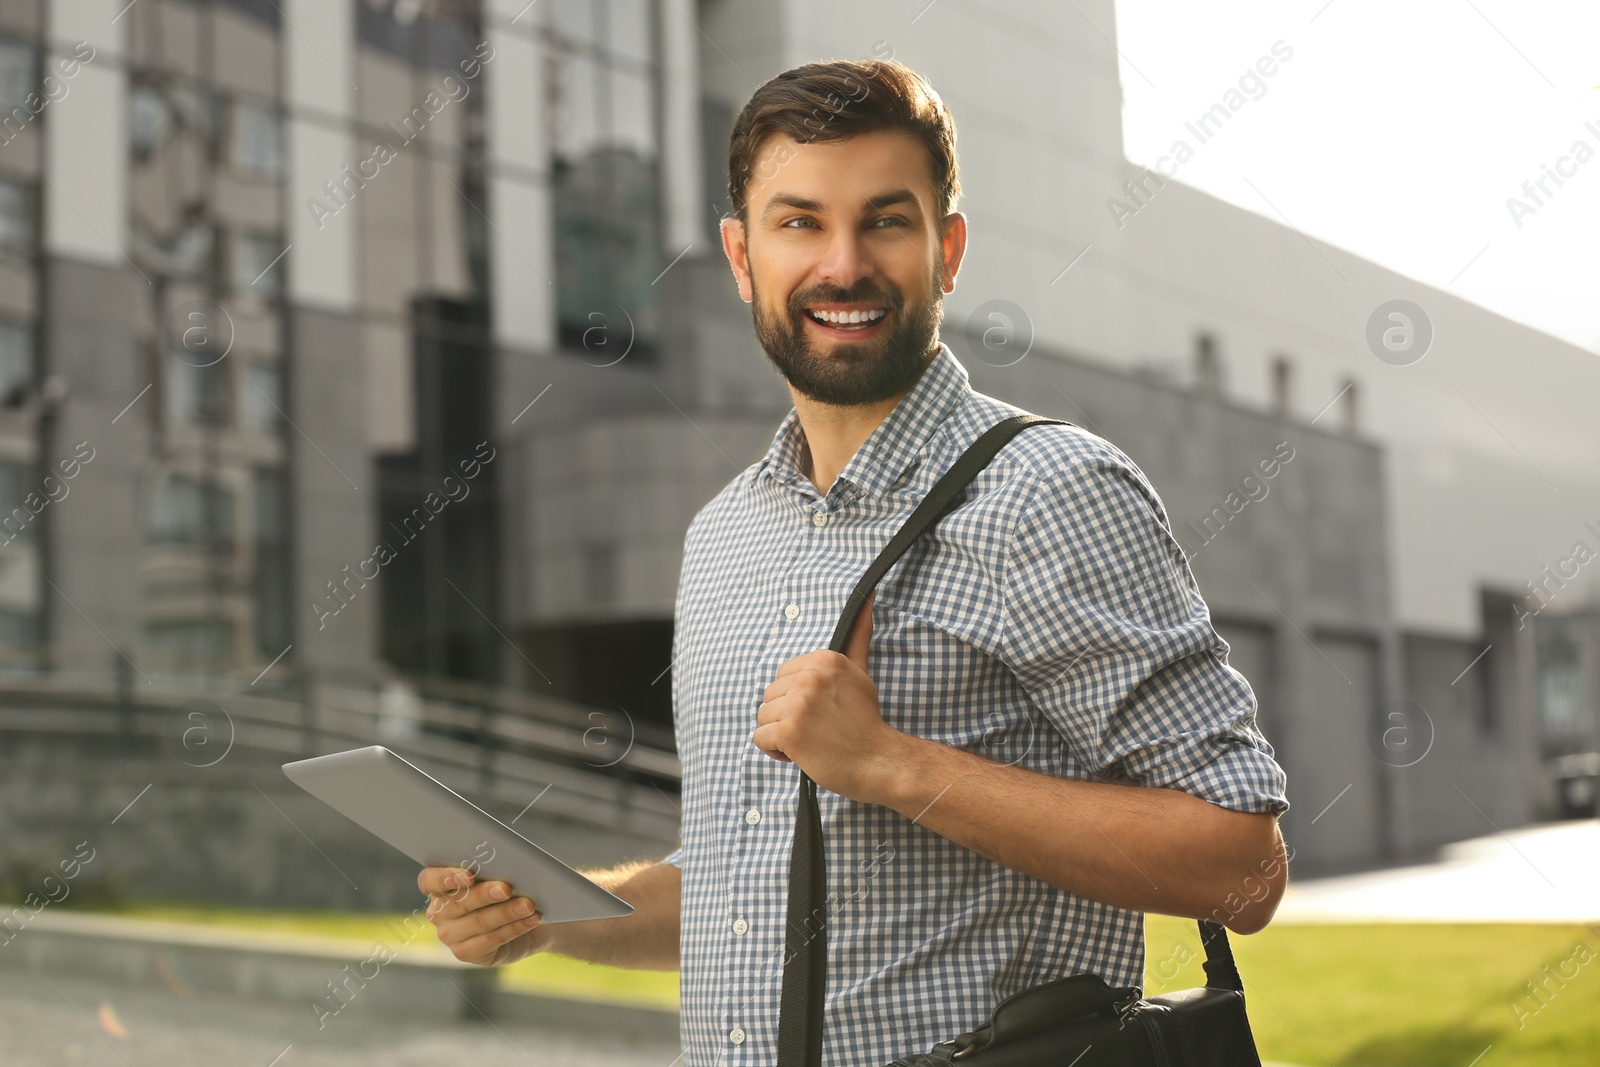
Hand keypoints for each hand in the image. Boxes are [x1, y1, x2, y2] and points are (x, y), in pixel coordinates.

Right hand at [419, 866, 552, 966]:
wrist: (525, 920)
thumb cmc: (506, 891)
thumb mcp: (496, 877)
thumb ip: (491, 871)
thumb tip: (503, 863)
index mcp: (438, 887)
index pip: (429, 880)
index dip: (446, 877)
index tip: (469, 875)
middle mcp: (439, 912)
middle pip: (458, 902)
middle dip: (485, 894)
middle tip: (507, 888)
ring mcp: (449, 935)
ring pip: (479, 922)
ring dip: (506, 912)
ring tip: (528, 905)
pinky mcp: (465, 953)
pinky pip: (491, 940)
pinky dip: (514, 928)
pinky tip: (530, 919)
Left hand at [753, 590, 907, 803]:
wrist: (879, 760)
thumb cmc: (866, 721)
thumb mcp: (861, 672)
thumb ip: (858, 636)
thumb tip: (868, 597)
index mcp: (823, 660)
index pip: (783, 676)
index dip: (797, 698)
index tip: (822, 711)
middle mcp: (809, 677)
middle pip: (770, 696)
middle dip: (787, 716)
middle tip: (818, 729)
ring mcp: (798, 704)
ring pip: (763, 717)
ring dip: (781, 735)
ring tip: (811, 741)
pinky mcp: (789, 731)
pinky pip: (760, 738)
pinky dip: (776, 751)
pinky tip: (801, 753)